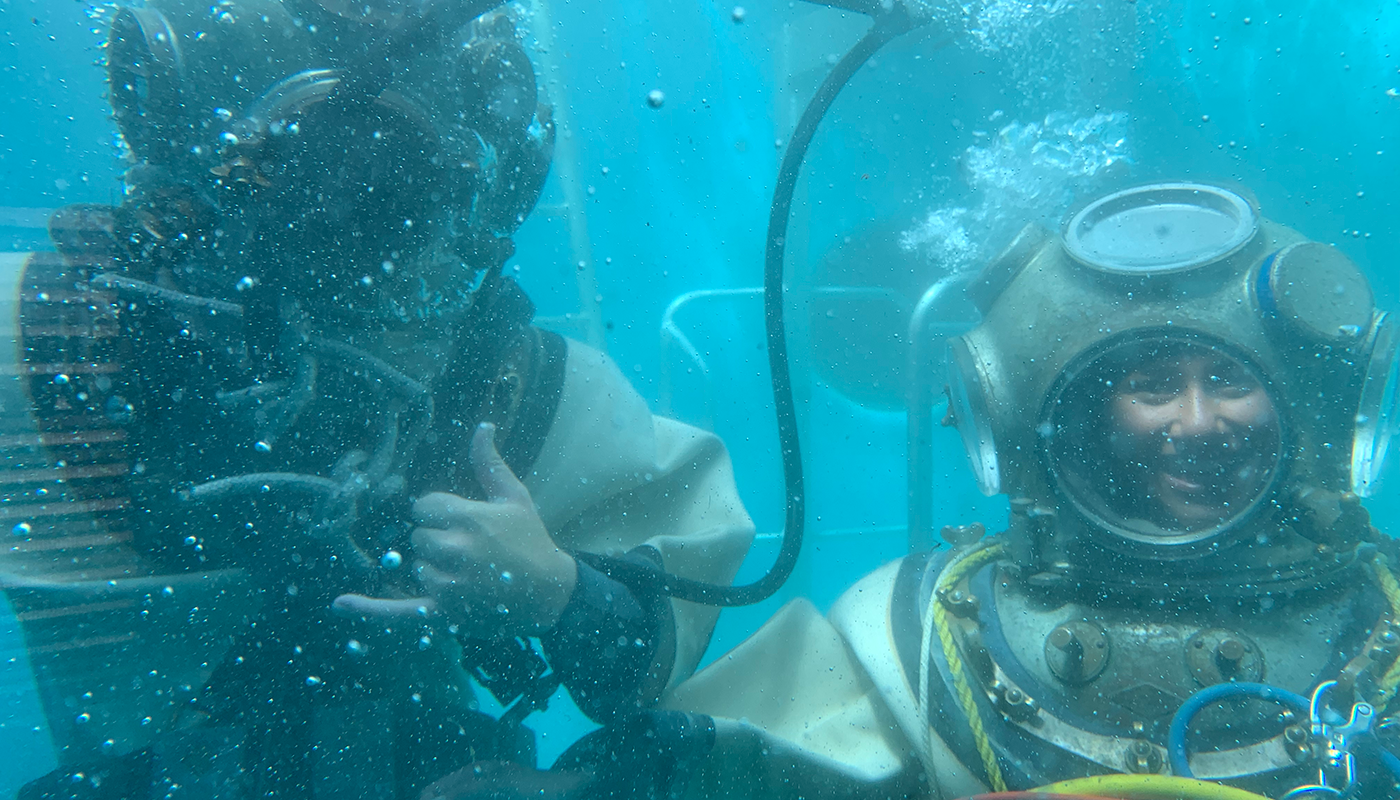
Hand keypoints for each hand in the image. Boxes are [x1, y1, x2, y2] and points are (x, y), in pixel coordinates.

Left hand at [334, 423, 578, 636]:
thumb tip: (483, 425)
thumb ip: (490, 464)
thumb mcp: (514, 497)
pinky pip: (398, 610)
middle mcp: (457, 550)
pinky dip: (370, 608)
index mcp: (470, 518)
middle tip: (469, 549)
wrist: (550, 594)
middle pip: (418, 536)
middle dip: (437, 539)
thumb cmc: (532, 540)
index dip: (439, 512)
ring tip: (468, 572)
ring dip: (434, 568)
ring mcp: (450, 585)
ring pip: (416, 566)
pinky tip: (340, 603)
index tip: (461, 521)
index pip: (423, 506)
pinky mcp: (444, 613)